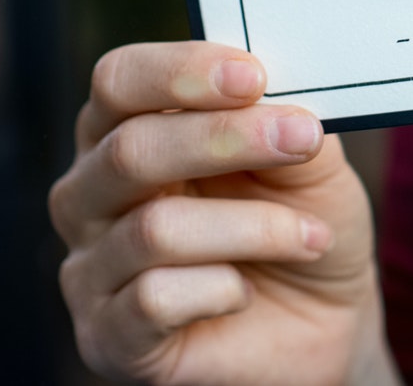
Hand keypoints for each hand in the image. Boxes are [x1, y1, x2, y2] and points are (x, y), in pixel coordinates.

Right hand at [50, 42, 395, 385]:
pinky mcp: (107, 338)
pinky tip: (245, 291)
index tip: (253, 76)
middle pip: (129, 150)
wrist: (322, 322)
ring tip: (309, 236)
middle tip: (302, 140)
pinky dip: (222, 289)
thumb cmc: (301, 222)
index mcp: (125, 131)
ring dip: (253, 226)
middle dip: (225, 139)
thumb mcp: (308, 160)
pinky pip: (154, 300)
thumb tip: (273, 89)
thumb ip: (284, 116)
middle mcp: (90, 195)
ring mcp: (90, 270)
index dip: (180, 73)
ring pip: (155, 229)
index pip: (118, 81)